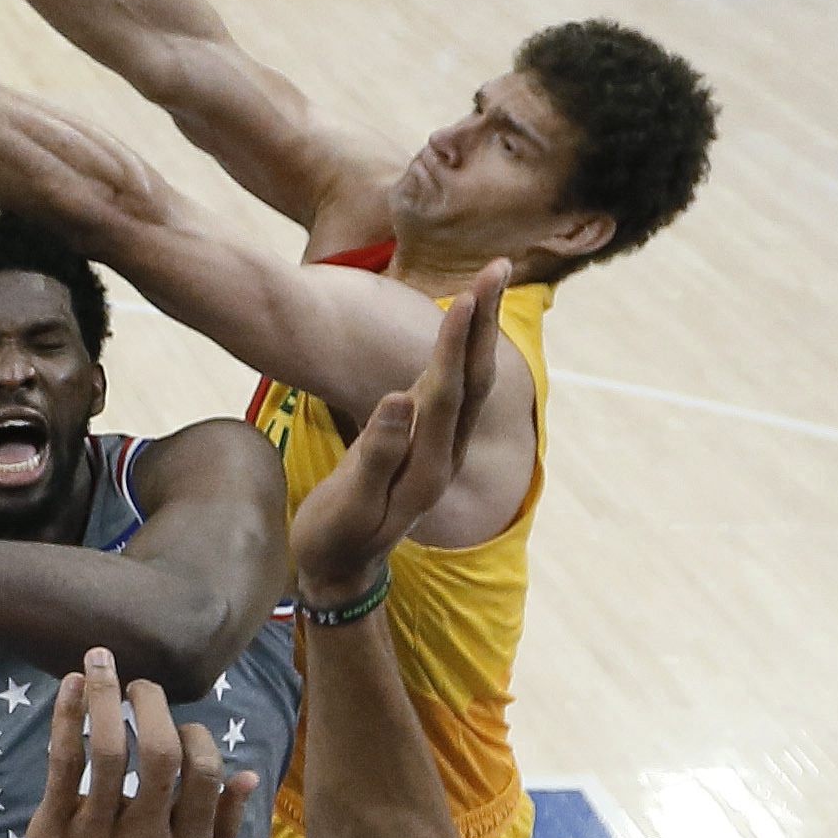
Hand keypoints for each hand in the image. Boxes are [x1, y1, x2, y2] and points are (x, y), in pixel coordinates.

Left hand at [7, 650, 256, 837]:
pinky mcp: (51, 836)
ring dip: (108, 695)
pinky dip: (67, 716)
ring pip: (109, 751)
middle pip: (162, 756)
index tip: (179, 726)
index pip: (205, 776)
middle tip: (141, 683)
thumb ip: (221, 831)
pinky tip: (72, 685)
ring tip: (101, 660)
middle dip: (153, 704)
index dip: (197, 737)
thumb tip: (249, 774)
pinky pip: (63, 762)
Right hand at [287, 262, 504, 602]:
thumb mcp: (352, 504)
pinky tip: (464, 322)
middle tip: (499, 267)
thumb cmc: (337, 536)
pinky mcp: (425, 439)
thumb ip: (378, 454)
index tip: (467, 297)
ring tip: (490, 281)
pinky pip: (453, 385)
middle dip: (484, 322)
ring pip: (469, 380)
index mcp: (429, 466)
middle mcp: (445, 453)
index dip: (457, 344)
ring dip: (479, 330)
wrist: (343, 570)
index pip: (449, 393)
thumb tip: (400, 399)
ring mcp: (439, 446)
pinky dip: (461, 348)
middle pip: (473, 378)